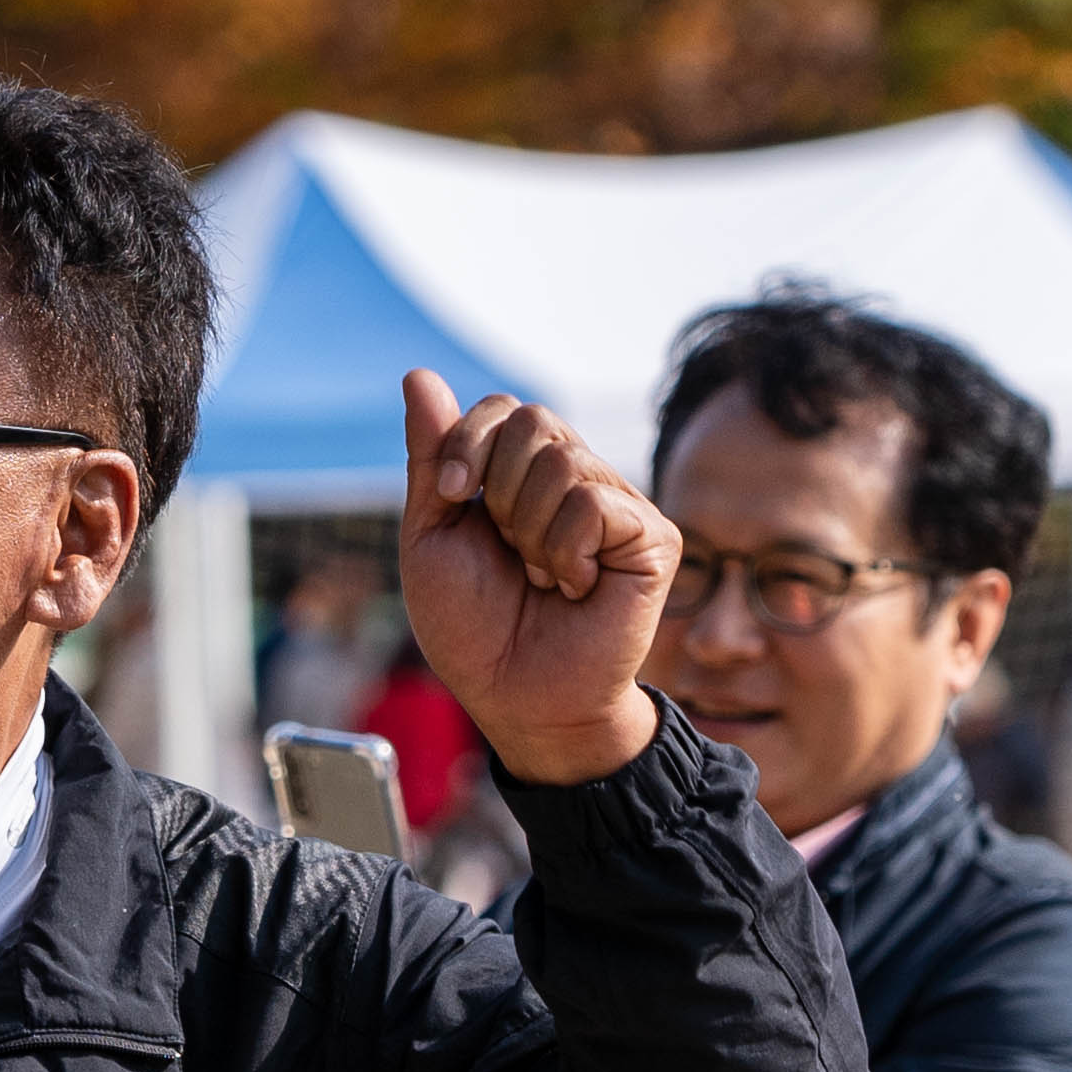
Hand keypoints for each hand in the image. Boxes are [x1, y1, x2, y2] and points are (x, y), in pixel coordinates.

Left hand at [395, 368, 673, 788]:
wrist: (517, 696)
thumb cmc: (475, 629)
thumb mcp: (432, 535)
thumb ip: (432, 457)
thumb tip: (418, 375)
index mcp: (525, 474)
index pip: (503, 409)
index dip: (468, 443)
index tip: (452, 496)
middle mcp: (578, 479)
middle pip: (533, 421)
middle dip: (498, 493)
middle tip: (509, 554)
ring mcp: (619, 505)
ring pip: (562, 462)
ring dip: (529, 533)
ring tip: (543, 579)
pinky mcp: (653, 537)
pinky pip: (593, 504)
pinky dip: (565, 553)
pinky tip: (576, 588)